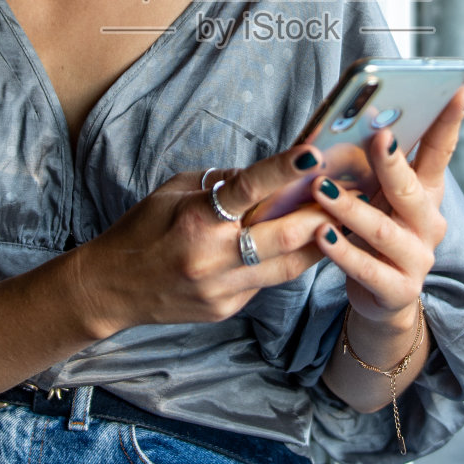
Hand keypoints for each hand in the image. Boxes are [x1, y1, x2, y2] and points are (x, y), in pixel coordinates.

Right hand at [73, 143, 332, 335]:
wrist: (112, 288)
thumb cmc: (142, 230)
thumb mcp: (174, 191)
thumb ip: (221, 183)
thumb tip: (265, 175)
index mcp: (196, 218)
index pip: (247, 190)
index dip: (283, 171)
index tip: (313, 154)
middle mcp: (212, 256)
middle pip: (282, 236)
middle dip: (322, 214)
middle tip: (351, 195)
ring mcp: (221, 288)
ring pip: (287, 265)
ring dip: (319, 242)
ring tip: (345, 221)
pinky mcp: (227, 309)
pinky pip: (268, 283)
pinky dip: (290, 263)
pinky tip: (308, 247)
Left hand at [311, 86, 463, 325]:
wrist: (382, 297)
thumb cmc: (376, 233)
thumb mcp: (381, 197)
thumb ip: (377, 167)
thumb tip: (362, 118)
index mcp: (427, 193)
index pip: (441, 152)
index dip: (450, 122)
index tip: (459, 90)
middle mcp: (429, 224)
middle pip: (411, 190)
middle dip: (393, 163)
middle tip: (377, 136)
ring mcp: (418, 259)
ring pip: (384, 230)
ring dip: (350, 208)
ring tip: (320, 189)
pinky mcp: (399, 290)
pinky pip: (368, 270)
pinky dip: (343, 252)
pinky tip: (322, 236)